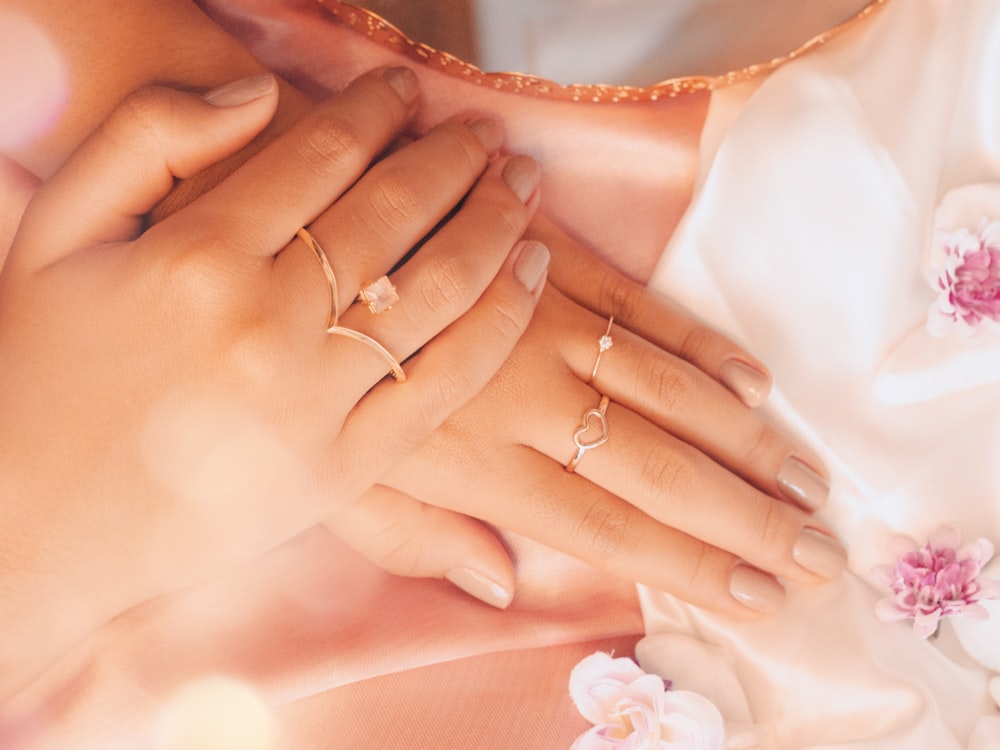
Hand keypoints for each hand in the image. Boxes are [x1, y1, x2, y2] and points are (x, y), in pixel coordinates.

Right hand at [0, 69, 544, 696]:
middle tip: (487, 136)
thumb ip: (141, 138)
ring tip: (522, 186)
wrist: (40, 522)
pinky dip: (501, 319)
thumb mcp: (55, 232)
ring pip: (439, 287)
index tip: (408, 90)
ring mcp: (313, 401)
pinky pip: (447, 381)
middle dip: (455, 160)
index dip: (376, 110)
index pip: (320, 156)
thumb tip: (253, 92)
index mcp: (195, 257)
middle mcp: (265, 325)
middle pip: (396, 213)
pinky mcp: (346, 467)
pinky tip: (529, 272)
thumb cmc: (41, 372)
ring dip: (496, 223)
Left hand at [325, 217, 845, 616]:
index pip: (606, 531)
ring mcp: (543, 323)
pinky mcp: (549, 258)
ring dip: (744, 441)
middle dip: (747, 517)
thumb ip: (414, 537)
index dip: (690, 567)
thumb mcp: (332, 479)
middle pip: (657, 470)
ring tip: (806, 481)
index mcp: (473, 462)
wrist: (291, 228)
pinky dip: (699, 344)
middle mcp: (523, 399)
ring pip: (666, 393)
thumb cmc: (300, 368)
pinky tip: (751, 384)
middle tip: (820, 550)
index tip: (761, 595)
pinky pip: (640, 306)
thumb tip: (498, 582)